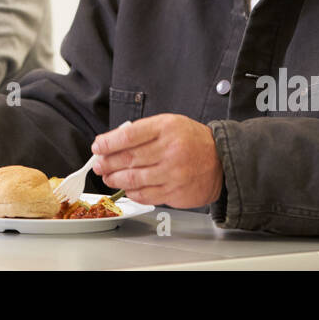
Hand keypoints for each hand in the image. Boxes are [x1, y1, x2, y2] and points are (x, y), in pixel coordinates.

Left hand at [91, 113, 224, 207]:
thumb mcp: (169, 124)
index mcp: (166, 128)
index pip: (129, 136)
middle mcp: (170, 151)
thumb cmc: (191, 140)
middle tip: (98, 165)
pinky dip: (131, 192)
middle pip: (128, 159)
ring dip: (114, 179)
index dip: (108, 142)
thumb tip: (113, 143)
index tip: (97, 146)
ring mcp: (173, 174)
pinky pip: (145, 195)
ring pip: (133, 179)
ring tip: (107, 177)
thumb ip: (143, 131)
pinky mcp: (175, 192)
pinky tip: (126, 188)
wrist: (221, 160)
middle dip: (107, 163)